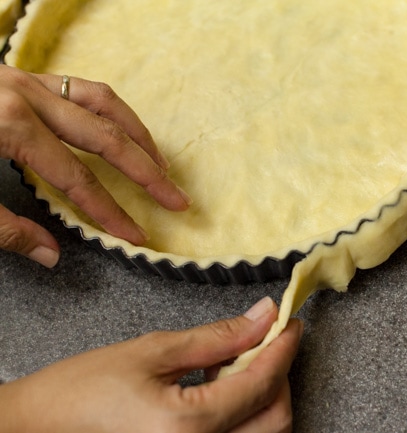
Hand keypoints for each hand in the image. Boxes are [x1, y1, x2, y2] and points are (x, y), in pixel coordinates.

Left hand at [0, 65, 191, 267]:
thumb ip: (5, 229)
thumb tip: (52, 255)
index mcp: (9, 127)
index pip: (76, 181)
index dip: (111, 213)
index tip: (138, 235)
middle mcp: (26, 97)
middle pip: (104, 139)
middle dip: (145, 173)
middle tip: (177, 199)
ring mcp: (26, 80)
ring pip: (101, 102)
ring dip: (137, 135)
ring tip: (161, 163)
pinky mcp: (20, 75)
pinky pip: (80, 86)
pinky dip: (109, 109)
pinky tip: (121, 129)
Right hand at [0, 296, 302, 432]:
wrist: (37, 429)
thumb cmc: (83, 389)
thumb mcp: (153, 351)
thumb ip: (218, 337)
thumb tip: (264, 315)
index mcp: (190, 427)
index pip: (261, 383)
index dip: (283, 347)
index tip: (290, 321)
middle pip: (275, 418)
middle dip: (278, 375)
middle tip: (265, 339)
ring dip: (263, 394)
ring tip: (236, 360)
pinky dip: (244, 413)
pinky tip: (222, 385)